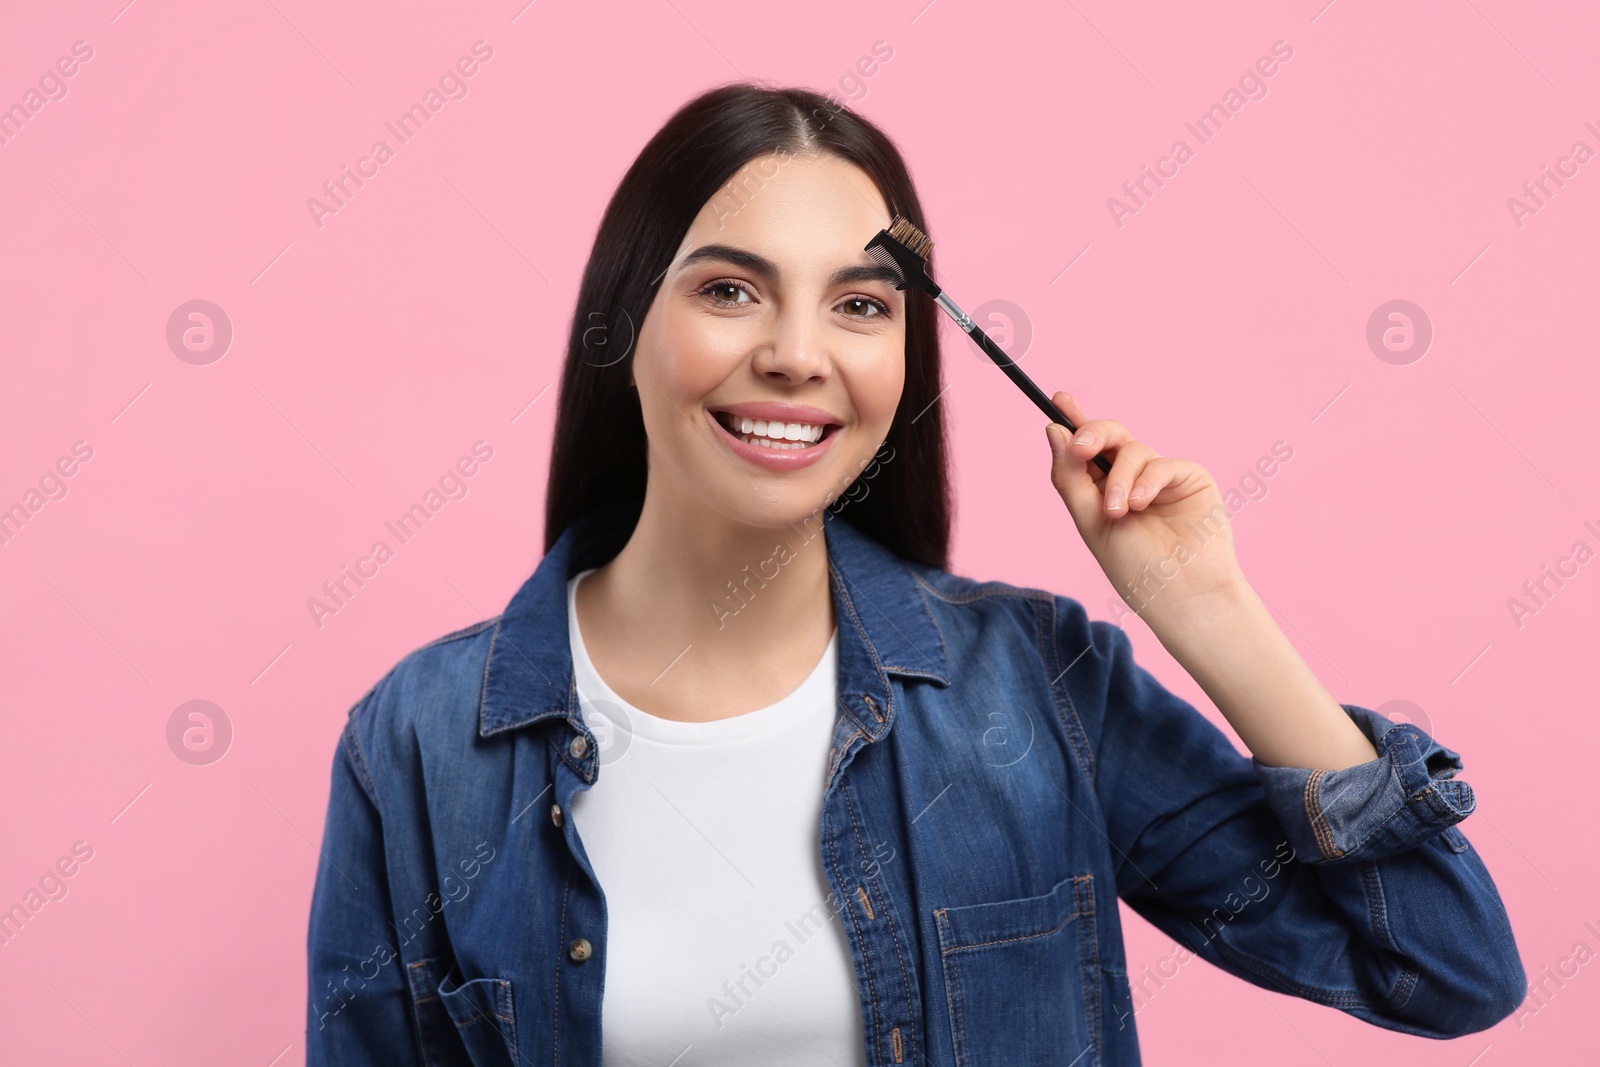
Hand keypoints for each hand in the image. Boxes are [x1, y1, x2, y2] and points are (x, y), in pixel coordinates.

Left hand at [1044, 391, 1244, 623]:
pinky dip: (1146, 481)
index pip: (1087, 449)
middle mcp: (1132, 478)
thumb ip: (1070, 477)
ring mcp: (1161, 477)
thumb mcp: (1090, 521)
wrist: (1178, 594)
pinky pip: (1161, 463)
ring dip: (1119, 480)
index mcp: (1103, 489)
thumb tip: (1054, 429)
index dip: (1074, 421)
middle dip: (1092, 434)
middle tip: (1081, 448)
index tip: (1058, 399)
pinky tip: (1141, 505)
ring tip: (1117, 512)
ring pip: (1132, 449)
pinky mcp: (1189, 478)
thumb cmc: (1134, 566)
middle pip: (1110, 435)